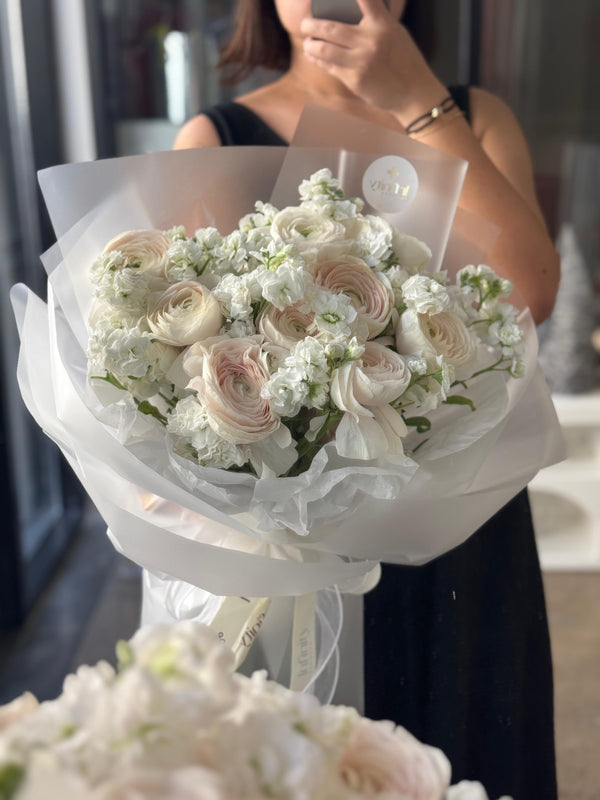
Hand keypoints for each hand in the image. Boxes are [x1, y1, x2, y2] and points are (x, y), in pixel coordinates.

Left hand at [300, 0, 445, 116]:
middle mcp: (371, 40)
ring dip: (310, 45)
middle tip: (305, 24)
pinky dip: (319, 60)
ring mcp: (362, 61)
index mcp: (383, 24)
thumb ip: (375, 22)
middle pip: (330, 27)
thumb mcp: (395, 33)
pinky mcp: (355, 79)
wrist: (413, 93)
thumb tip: (346, 16)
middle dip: (311, 25)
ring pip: (324, 49)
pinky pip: (331, 66)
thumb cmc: (404, 61)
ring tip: (307, 43)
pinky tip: (315, 57)